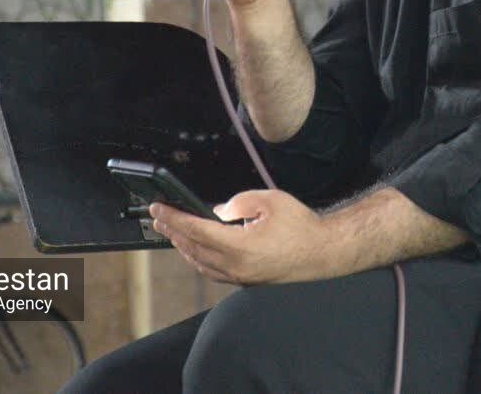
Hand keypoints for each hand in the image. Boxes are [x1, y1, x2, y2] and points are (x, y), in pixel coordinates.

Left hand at [149, 189, 332, 284]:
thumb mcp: (270, 201)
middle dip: (173, 231)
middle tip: (159, 217)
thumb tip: (217, 210)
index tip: (159, 208)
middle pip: (193, 248)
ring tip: (172, 231)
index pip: (196, 230)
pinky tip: (195, 250)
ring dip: (183, 246)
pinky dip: (197, 258)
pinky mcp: (245, 280)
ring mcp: (239, 276)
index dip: (175, 218)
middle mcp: (236, 266)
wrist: (322, 252)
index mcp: (240, 246)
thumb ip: (239, 203)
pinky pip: (212, 271)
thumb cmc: (301, 226)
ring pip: (200, 262)